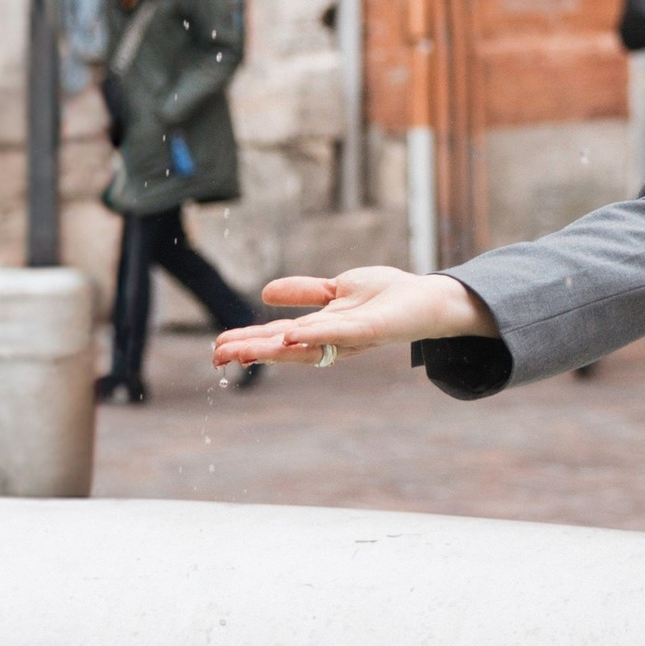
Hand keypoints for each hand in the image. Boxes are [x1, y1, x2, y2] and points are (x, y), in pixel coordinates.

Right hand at [213, 266, 493, 371]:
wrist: (428, 299)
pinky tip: (290, 335)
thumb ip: (304, 292)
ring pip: (305, 345)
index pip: (279, 339)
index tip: (218, 349)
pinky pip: (338, 333)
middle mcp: (332, 340)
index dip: (249, 344)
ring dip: (272, 348)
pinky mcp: (371, 329)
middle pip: (285, 348)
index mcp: (322, 331)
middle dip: (250, 351)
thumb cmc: (386, 296)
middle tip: (216, 356)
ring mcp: (350, 337)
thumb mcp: (336, 289)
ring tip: (241, 351)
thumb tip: (264, 293)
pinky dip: (314, 335)